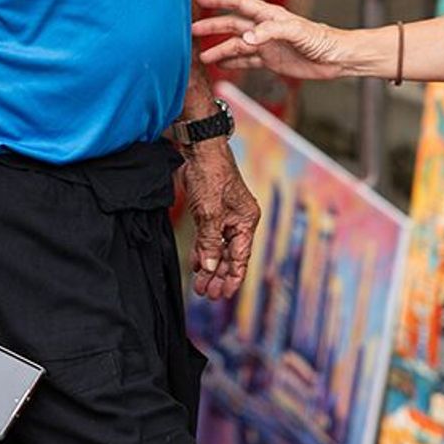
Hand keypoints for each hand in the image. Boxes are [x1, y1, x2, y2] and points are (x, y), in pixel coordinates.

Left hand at [183, 140, 257, 298]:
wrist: (200, 149)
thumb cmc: (211, 175)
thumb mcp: (209, 213)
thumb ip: (210, 242)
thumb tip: (211, 268)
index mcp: (246, 221)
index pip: (241, 257)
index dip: (233, 278)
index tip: (223, 294)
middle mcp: (238, 221)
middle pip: (230, 256)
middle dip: (219, 276)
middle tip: (206, 293)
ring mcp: (224, 216)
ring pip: (218, 249)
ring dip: (210, 267)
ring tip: (200, 286)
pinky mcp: (210, 212)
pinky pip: (208, 238)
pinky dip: (203, 252)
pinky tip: (197, 265)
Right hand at [194, 0, 352, 80]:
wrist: (337, 58)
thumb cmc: (322, 39)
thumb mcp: (296, 31)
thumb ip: (270, 32)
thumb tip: (245, 39)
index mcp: (269, 15)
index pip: (239, 2)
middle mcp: (264, 28)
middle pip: (232, 24)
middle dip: (212, 25)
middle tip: (191, 30)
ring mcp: (266, 44)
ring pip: (236, 44)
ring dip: (219, 49)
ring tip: (202, 56)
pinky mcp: (272, 60)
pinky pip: (247, 60)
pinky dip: (234, 63)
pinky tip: (222, 65)